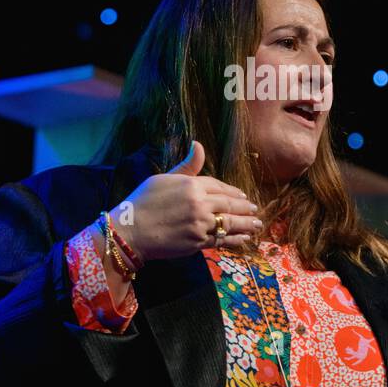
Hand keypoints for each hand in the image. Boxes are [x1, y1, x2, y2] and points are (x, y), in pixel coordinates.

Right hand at [109, 140, 261, 263]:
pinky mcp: (199, 242)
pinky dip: (236, 239)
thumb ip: (186, 165)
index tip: (242, 195)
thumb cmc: (143, 202)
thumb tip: (199, 144)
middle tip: (254, 209)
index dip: (232, 191)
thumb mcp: (163, 178)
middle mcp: (199, 203)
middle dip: (244, 207)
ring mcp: (201, 224)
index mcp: (191, 185)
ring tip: (257, 224)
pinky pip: (223, 239)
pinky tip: (244, 238)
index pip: (218, 186)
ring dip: (246, 224)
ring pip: (230, 222)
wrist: (130, 231)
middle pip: (229, 203)